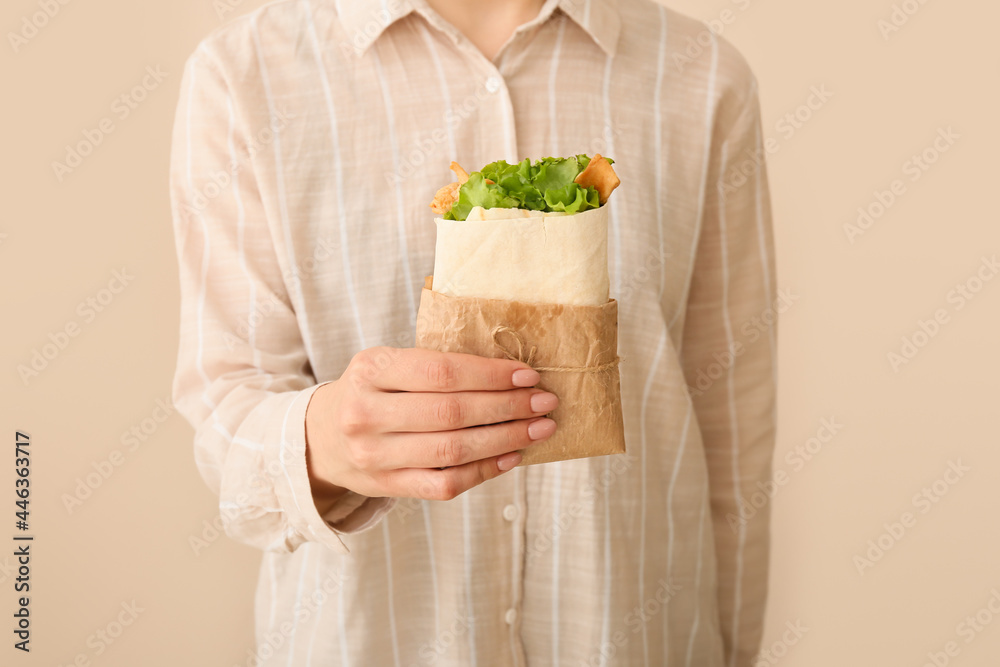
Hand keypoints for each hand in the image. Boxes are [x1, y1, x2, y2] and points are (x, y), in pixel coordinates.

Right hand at [304, 347, 557, 506]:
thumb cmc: (372, 393)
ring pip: (452, 451)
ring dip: (505, 439)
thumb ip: (434, 367)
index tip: (528, 374)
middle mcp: (366, 413)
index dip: (490, 374)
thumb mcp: (388, 365)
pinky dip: (484, 472)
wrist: (321, 438)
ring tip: (538, 429)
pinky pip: (445, 483)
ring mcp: (374, 455)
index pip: (441, 372)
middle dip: (507, 407)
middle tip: (545, 402)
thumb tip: (511, 374)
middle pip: (451, 413)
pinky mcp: (386, 486)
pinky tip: (511, 457)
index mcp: (371, 370)